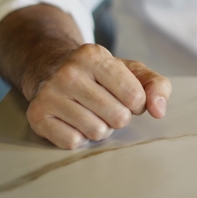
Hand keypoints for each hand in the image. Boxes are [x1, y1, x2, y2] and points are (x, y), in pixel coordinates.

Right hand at [23, 44, 171, 149]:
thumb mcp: (131, 70)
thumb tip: (159, 111)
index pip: (134, 96)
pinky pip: (73, 142)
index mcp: (93, 55)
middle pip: (118, 117)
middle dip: (119, 116)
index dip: (137, 103)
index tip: (126, 95)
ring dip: (100, 127)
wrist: (50, 68)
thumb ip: (156, 85)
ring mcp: (49, 94)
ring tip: (90, 111)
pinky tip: (73, 120)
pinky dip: (79, 136)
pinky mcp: (37, 116)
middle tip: (106, 104)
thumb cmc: (100, 74)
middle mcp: (68, 72)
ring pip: (96, 132)